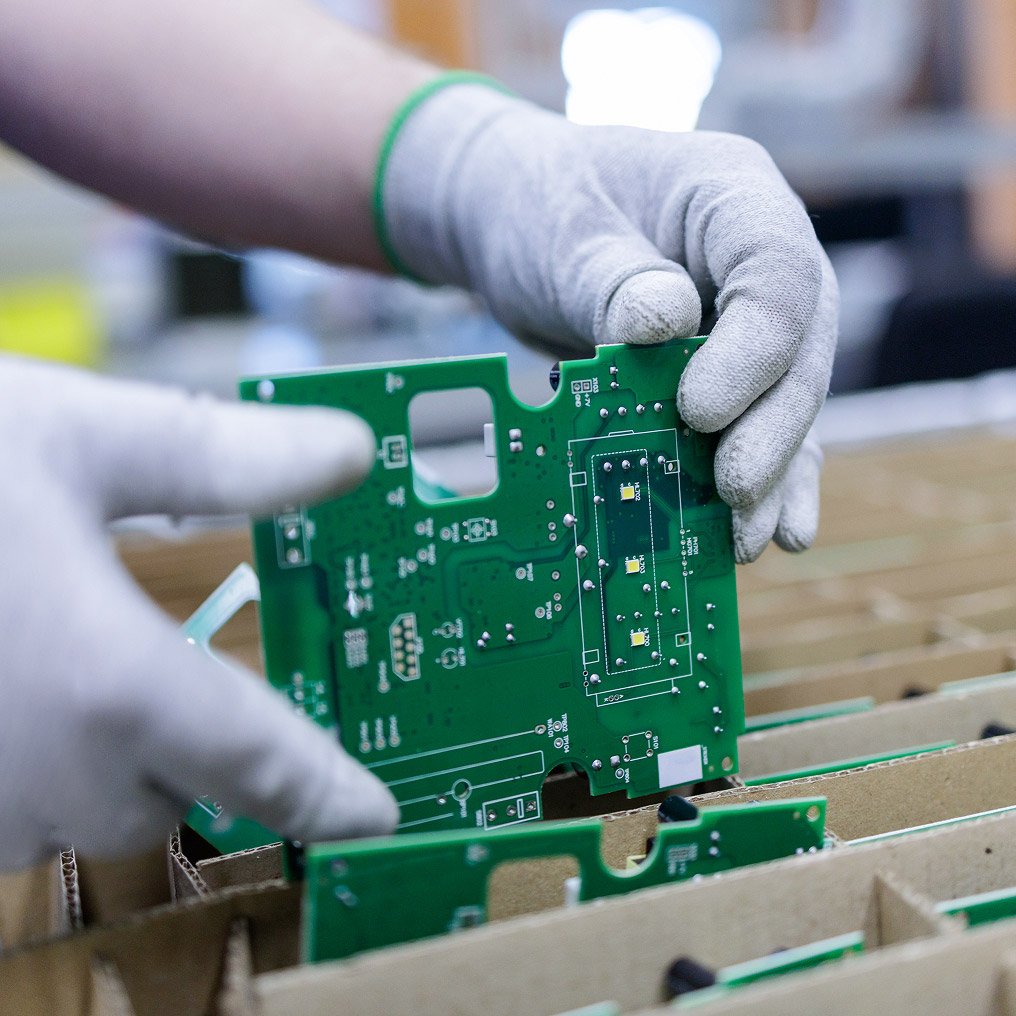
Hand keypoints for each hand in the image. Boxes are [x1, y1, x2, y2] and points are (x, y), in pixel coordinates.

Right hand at [0, 356, 397, 870]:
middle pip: (173, 792)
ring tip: (70, 660)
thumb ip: (225, 456)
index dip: (330, 793)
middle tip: (182, 670)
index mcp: (109, 682)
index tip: (376, 819)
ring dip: (106, 752)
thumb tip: (347, 454)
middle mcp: (37, 769)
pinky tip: (7, 682)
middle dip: (196, 742)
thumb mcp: (79, 434)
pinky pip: (0, 806)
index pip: (263, 764)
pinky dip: (28, 758)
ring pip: (83, 807)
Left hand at [379, 83, 836, 561]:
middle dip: (770, 428)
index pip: (777, 273)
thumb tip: (661, 329)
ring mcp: (746, 317)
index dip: (754, 348)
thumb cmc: (539, 205)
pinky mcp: (723, 366)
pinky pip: (753, 421)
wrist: (514, 216)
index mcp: (732, 197)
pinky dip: (758, 475)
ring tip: (747, 538)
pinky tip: (770, 531)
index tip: (697, 409)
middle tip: (734, 491)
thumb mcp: (563, 234)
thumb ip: (613, 280)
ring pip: (782, 398)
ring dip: (770, 471)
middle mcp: (757, 261)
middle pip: (797, 348)